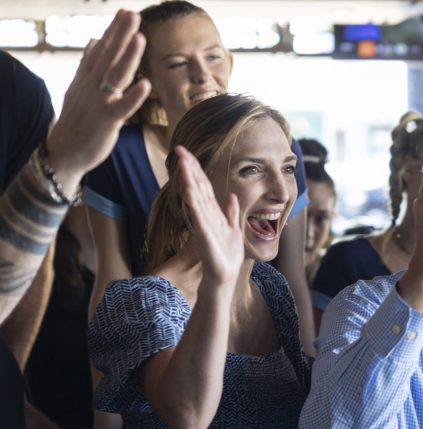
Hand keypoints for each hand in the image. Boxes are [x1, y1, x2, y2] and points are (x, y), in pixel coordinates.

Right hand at [46, 10, 150, 187]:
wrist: (65, 151)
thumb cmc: (77, 119)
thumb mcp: (79, 88)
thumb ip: (87, 64)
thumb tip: (94, 39)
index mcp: (88, 78)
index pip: (102, 49)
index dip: (114, 31)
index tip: (125, 12)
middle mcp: (92, 86)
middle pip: (108, 57)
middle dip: (121, 35)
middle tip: (132, 14)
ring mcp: (99, 103)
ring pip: (115, 77)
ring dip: (128, 58)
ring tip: (140, 38)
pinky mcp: (106, 122)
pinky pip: (121, 108)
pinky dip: (132, 96)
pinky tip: (145, 83)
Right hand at [177, 145, 243, 285]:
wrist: (224, 275)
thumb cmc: (226, 255)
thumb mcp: (233, 229)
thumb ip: (231, 212)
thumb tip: (232, 196)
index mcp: (213, 212)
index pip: (204, 186)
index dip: (197, 169)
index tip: (188, 152)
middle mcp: (206, 215)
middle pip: (197, 187)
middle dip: (189, 168)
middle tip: (179, 149)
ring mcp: (203, 225)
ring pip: (195, 198)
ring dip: (189, 180)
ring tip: (183, 164)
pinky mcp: (204, 236)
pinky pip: (198, 218)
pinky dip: (194, 205)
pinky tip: (188, 192)